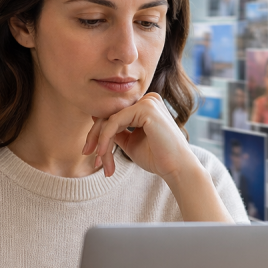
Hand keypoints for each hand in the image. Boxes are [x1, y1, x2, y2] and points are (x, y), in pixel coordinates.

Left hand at [82, 92, 196, 182]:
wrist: (177, 168)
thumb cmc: (157, 158)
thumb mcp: (130, 142)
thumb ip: (116, 131)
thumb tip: (96, 120)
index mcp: (146, 105)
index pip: (115, 114)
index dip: (99, 133)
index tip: (93, 154)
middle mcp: (148, 99)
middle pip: (110, 114)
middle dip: (96, 137)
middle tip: (90, 157)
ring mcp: (148, 101)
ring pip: (110, 119)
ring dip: (101, 142)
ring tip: (100, 162)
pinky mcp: (146, 108)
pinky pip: (115, 121)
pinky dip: (105, 138)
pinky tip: (103, 153)